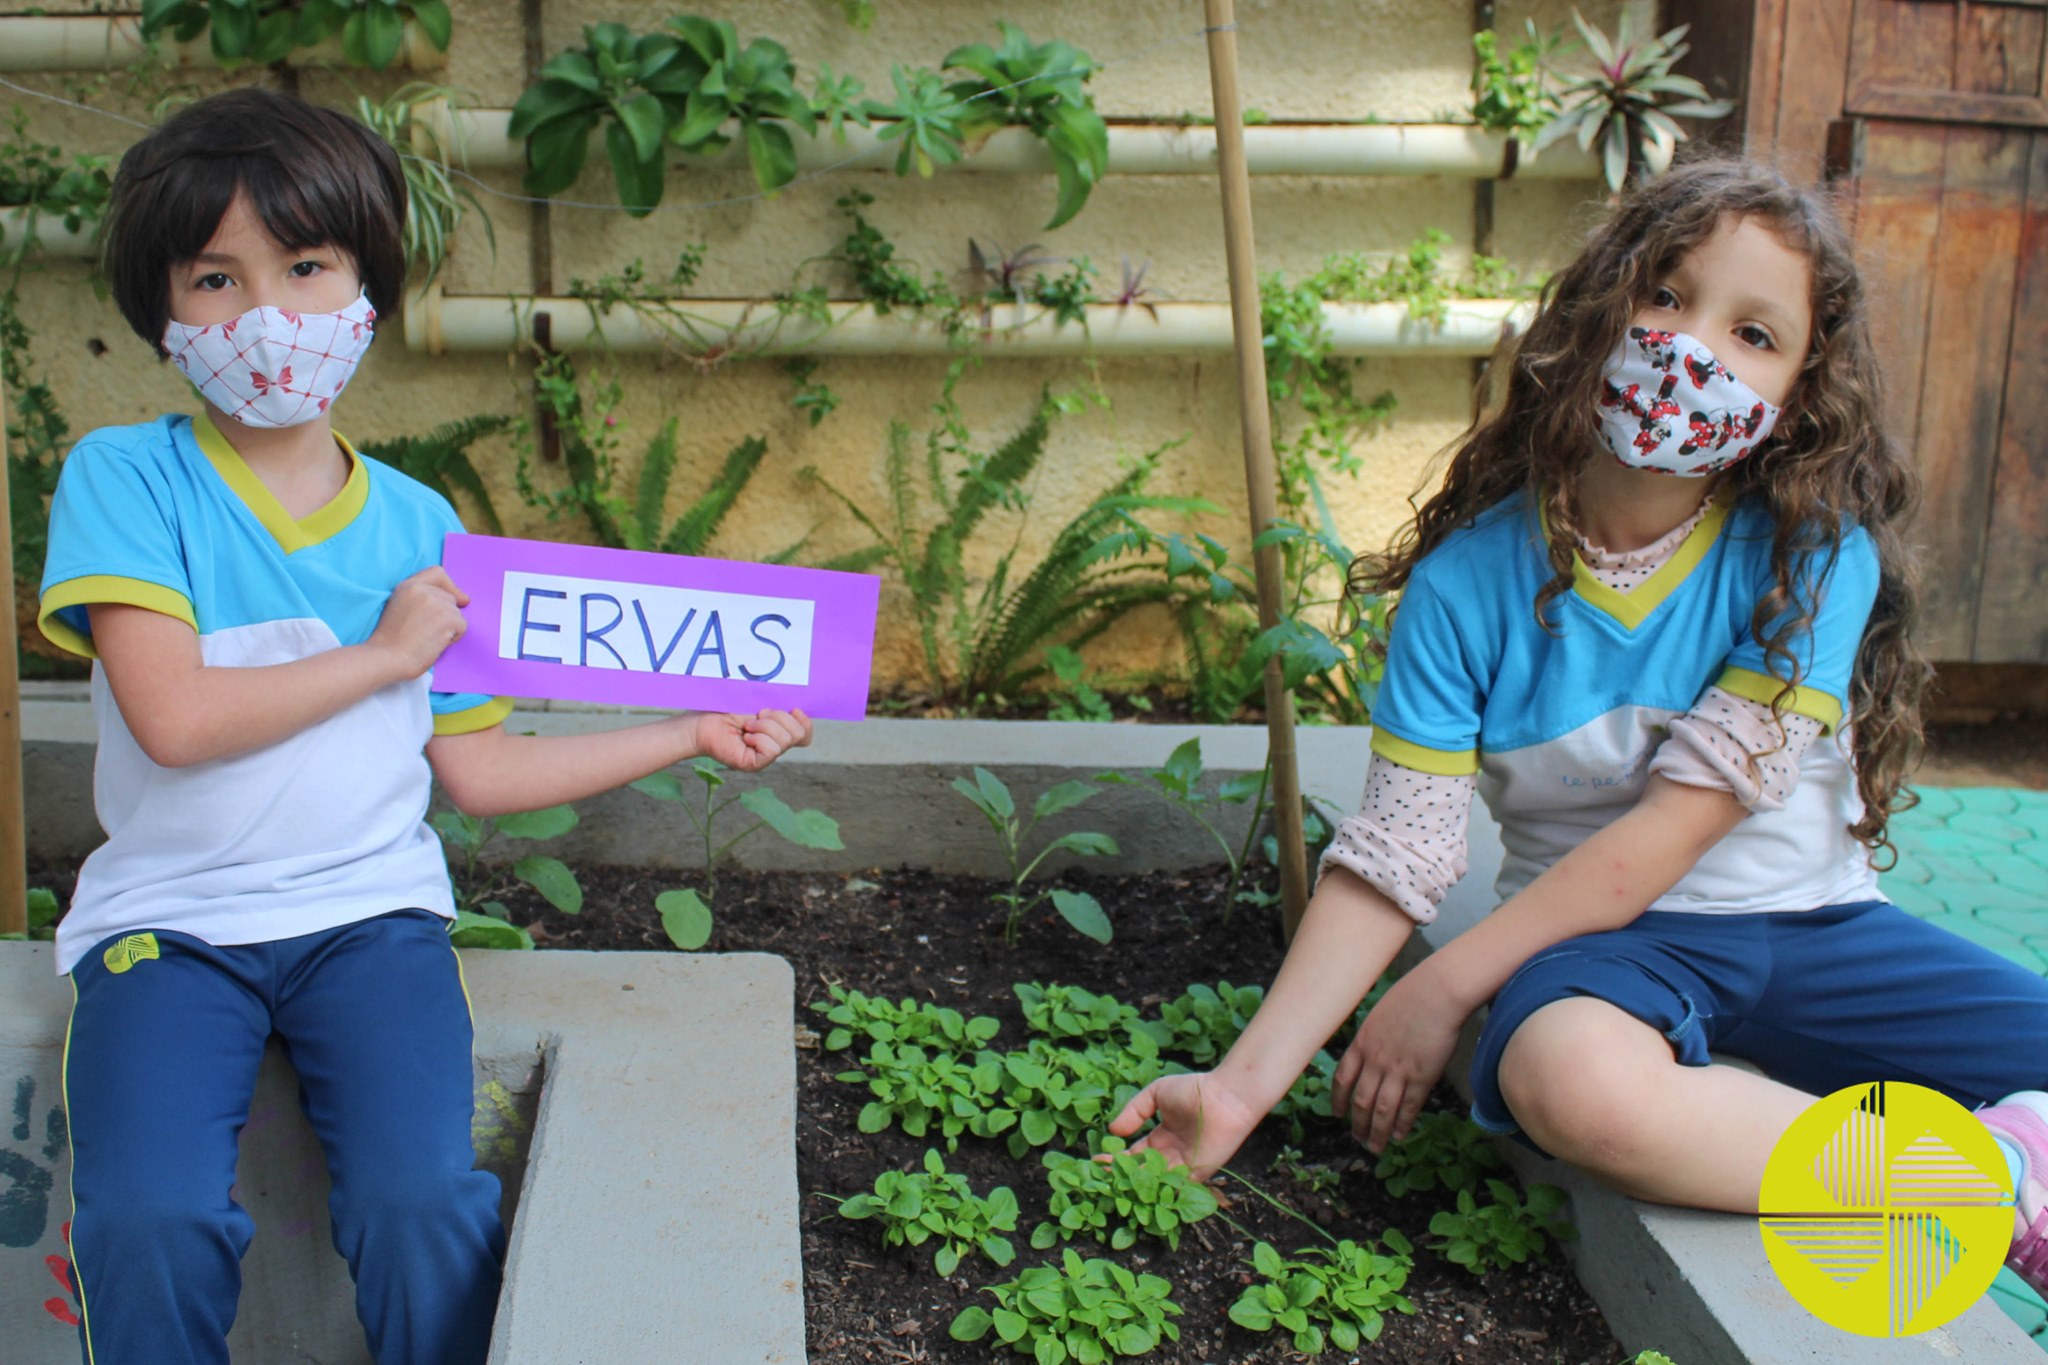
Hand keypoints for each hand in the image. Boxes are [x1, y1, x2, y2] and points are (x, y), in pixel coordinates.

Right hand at [367, 566, 468, 679]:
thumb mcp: (401, 608)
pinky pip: (462, 626)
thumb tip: (464, 599)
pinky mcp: (447, 617)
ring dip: (448, 628)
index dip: (449, 585)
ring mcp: (435, 602)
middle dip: (445, 616)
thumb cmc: (392, 642)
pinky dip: (453, 638)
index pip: (437, 573)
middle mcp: (422, 590)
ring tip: (427, 639)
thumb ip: (423, 599)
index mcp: (407, 586)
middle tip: (426, 632)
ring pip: (456, 613)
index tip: (456, 599)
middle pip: (450, 598)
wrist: (386, 658)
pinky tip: (434, 644)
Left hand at [692, 708, 812, 771]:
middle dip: (780, 718)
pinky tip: (745, 736)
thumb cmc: (728, 709)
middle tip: (758, 715)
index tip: (792, 708)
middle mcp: (774, 747)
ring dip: (765, 727)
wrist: (704, 720)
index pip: (805, 735)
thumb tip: (798, 710)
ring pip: (784, 741)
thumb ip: (780, 708)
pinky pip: (771, 750)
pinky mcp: (754, 764)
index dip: (804, 722)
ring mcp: (765, 758)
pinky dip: (759, 738)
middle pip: (798, 735)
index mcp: (777, 733)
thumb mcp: (759, 704)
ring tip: (747, 726)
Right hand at [1105, 1069, 1263, 1182]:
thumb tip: (1113, 1131)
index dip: (1117, 1158)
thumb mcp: (1156, 1094)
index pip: (1135, 1153)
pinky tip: (1135, 1189)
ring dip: (1134, 1183)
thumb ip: (1134, 1112)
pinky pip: (1174, 1186)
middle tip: (1099, 1178)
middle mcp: (1172, 1154)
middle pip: (1142, 1171)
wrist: (1225, 1096)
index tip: (1096, 1160)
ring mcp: (1184, 1166)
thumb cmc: (1194, 1090)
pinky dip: (1157, 1189)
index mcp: (1163, 1136)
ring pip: (1154, 1180)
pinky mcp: (1197, 1173)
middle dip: (1121, 1175)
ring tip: (1111, 1184)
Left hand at [1330, 968, 1470, 1154]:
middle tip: (1358, 1139)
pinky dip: (1402, 1123)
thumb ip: (1373, 1035)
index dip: (1338, 1099)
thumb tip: (1372, 1048)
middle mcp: (1375, 1059)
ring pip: (1382, 1109)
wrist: (1437, 992)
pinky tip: (1399, 1135)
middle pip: (1361, 1100)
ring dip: (1377, 1131)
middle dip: (1358, 1123)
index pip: (1342, 1077)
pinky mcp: (1422, 1075)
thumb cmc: (1413, 995)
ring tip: (1375, 1147)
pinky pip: (1409, 1106)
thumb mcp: (1380, 1013)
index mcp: (1362, 1042)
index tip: (1338, 1114)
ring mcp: (1398, 1069)